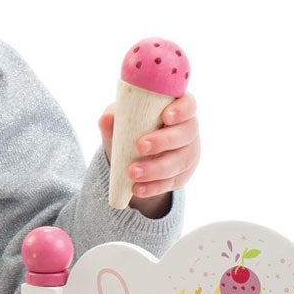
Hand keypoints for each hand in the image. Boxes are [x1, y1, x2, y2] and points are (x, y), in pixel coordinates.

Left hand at [99, 90, 200, 218]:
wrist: (133, 155)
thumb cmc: (131, 128)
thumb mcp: (122, 121)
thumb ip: (115, 119)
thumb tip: (105, 119)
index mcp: (176, 108)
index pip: (188, 104)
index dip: (181, 110)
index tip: (166, 116)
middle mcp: (187, 129)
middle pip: (185, 133)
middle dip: (164, 141)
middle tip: (141, 146)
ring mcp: (188, 152)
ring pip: (179, 161)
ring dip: (156, 169)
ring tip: (133, 173)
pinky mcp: (183, 174)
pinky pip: (172, 182)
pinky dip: (154, 187)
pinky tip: (138, 189)